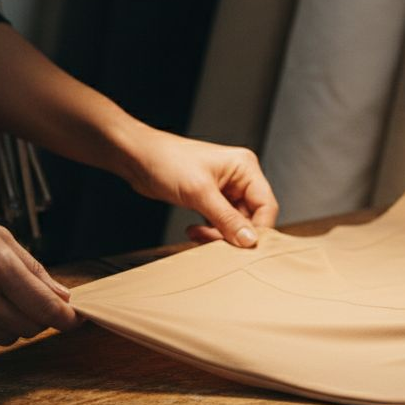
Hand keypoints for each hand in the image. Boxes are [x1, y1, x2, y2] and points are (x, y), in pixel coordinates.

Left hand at [121, 128, 277, 246]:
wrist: (138, 157)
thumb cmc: (167, 161)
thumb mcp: (200, 192)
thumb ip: (227, 219)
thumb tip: (249, 240)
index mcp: (245, 167)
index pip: (266, 205)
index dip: (258, 228)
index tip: (245, 247)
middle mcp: (239, 178)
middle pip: (252, 216)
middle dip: (235, 233)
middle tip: (215, 243)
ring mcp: (225, 189)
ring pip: (235, 223)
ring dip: (220, 234)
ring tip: (199, 236)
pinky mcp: (211, 199)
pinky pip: (221, 222)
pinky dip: (210, 232)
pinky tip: (194, 231)